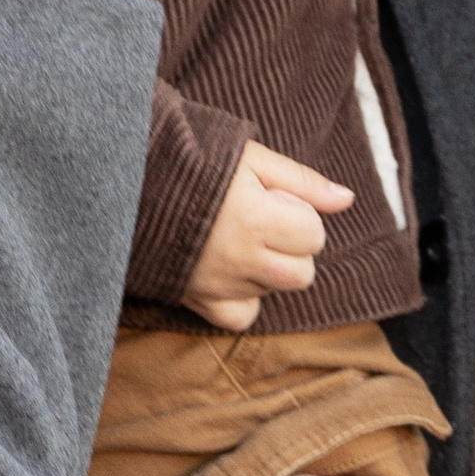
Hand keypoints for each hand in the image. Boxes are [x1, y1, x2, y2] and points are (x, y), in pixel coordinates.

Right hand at [183, 140, 356, 330]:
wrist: (126, 178)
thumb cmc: (192, 159)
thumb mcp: (251, 157)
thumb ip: (302, 181)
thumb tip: (348, 199)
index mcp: (255, 219)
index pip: (313, 235)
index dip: (300, 214)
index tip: (272, 199)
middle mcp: (239, 258)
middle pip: (301, 272)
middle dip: (293, 246)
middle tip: (262, 220)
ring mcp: (217, 283)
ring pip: (273, 293)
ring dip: (268, 270)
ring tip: (239, 239)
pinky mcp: (195, 298)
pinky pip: (240, 318)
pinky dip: (244, 299)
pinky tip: (232, 272)